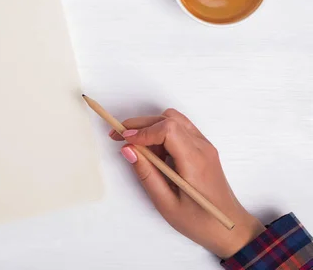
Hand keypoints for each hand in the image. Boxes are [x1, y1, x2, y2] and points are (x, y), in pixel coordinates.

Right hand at [111, 109, 264, 258]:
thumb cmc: (200, 221)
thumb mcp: (166, 203)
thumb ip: (146, 174)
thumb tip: (128, 150)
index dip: (142, 130)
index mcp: (195, 161)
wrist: (230, 228)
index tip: (123, 139)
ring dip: (151, 127)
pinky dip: (161, 133)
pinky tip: (153, 153)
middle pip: (169, 119)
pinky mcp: (202, 149)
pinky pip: (180, 130)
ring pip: (174, 120)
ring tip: (136, 147)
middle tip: (118, 136)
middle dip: (140, 125)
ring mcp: (205, 146)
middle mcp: (202, 147)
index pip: (167, 128)